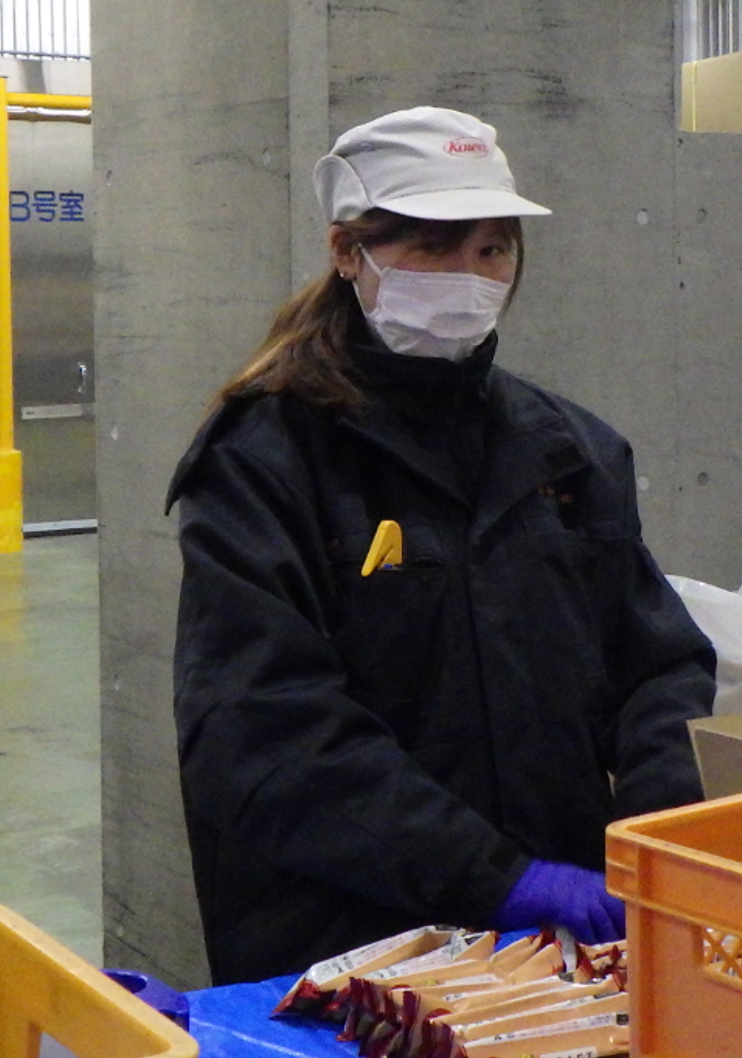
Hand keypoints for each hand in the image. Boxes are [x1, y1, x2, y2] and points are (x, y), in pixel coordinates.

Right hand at [494, 859, 624, 944]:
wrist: (513, 880)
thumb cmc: (536, 883)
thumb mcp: (567, 883)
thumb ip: (587, 894)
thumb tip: (606, 912)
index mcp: (590, 878)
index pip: (622, 896)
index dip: (626, 912)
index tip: (627, 923)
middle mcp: (591, 885)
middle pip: (621, 910)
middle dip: (620, 926)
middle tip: (612, 934)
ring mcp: (584, 898)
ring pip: (608, 925)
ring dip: (600, 934)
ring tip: (586, 931)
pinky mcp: (574, 911)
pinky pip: (589, 933)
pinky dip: (584, 937)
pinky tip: (572, 931)